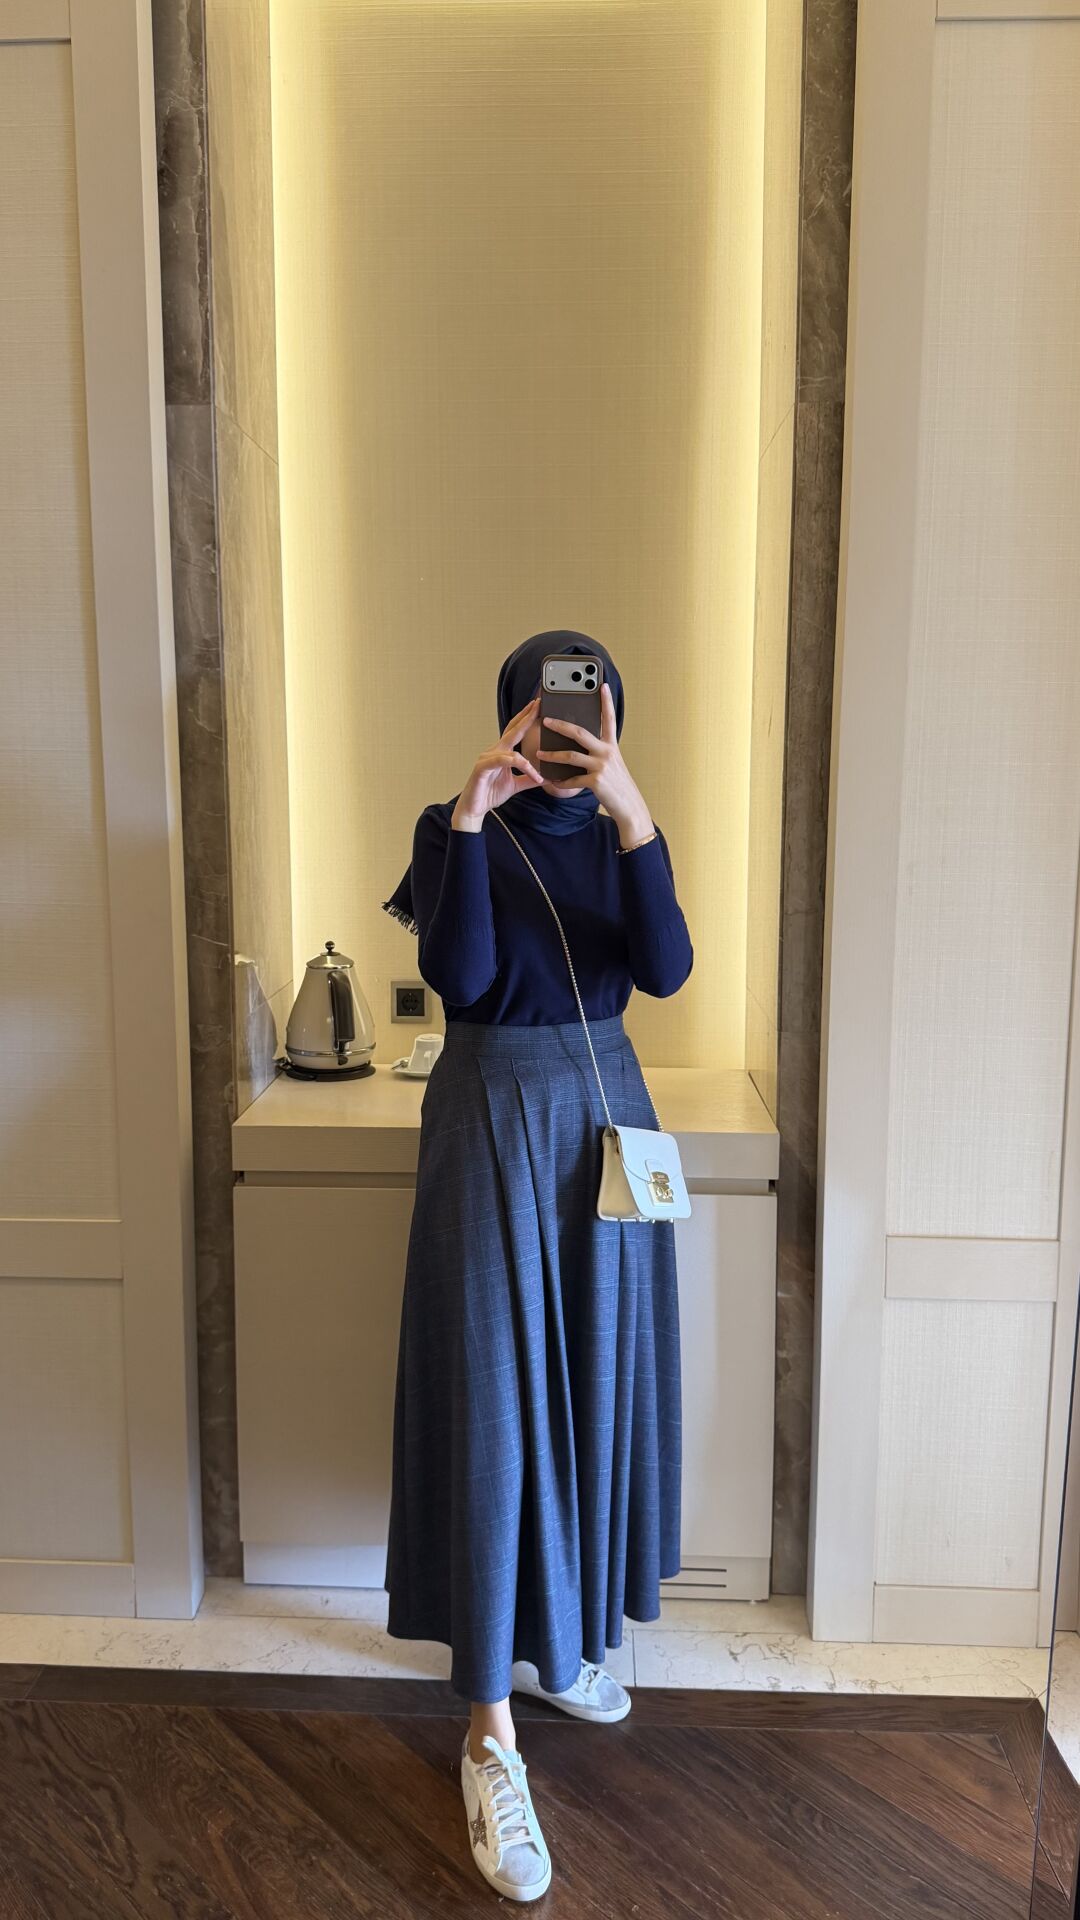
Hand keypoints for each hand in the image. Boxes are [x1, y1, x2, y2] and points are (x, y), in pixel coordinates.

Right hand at [450, 697, 544, 830]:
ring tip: (541, 768)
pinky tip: (529, 771)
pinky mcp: (482, 767)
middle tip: (538, 704)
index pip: (516, 731)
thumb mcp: (516, 785)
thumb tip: (547, 777)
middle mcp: (494, 750)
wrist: (474, 809)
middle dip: (526, 717)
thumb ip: (529, 779)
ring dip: (527, 759)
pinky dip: (518, 765)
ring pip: (510, 749)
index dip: (526, 718)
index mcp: (502, 752)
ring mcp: (487, 757)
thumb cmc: (490, 794)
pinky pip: (503, 761)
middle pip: (512, 730)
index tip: (537, 706)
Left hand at [536, 681, 654, 843]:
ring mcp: (601, 766)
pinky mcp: (596, 781)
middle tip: (546, 719)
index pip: (609, 719)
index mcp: (611, 745)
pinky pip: (572, 780)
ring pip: (571, 756)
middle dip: (560, 725)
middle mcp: (607, 752)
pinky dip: (560, 782)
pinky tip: (552, 781)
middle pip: (580, 732)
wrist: (629, 807)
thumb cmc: (618, 785)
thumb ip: (598, 752)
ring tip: (540, 753)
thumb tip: (578, 745)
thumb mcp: (612, 764)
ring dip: (552, 755)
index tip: (601, 685)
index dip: (606, 701)